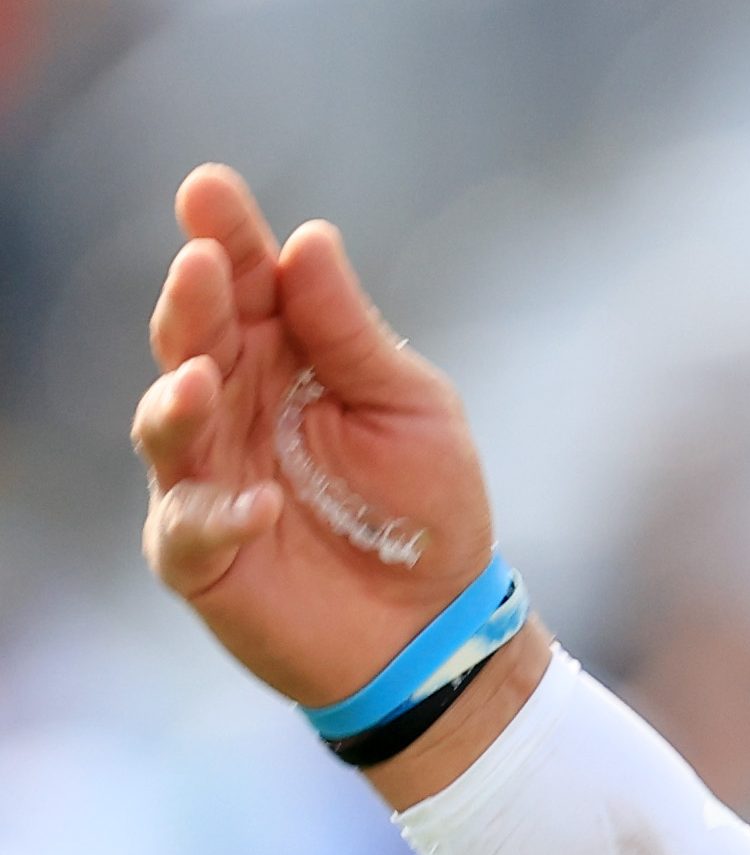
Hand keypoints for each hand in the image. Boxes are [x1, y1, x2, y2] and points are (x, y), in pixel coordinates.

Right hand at [127, 164, 494, 708]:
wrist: (437, 623)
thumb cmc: (423, 507)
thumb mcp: (409, 408)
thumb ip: (351, 333)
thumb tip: (308, 239)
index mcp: (281, 355)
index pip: (241, 281)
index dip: (221, 235)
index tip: (208, 189)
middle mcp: (229, 403)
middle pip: (193, 338)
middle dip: (190, 300)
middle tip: (199, 264)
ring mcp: (205, 475)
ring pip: (164, 423)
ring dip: (178, 398)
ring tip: (204, 379)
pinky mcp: (198, 552)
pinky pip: (187, 527)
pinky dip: (216, 514)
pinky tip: (260, 504)